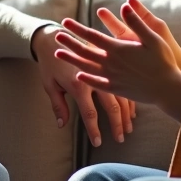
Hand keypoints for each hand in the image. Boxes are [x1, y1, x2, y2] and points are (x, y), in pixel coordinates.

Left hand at [33, 26, 133, 146]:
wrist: (53, 37)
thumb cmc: (49, 64)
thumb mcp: (50, 85)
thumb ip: (58, 105)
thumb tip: (62, 124)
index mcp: (79, 85)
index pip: (89, 113)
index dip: (94, 130)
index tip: (99, 142)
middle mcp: (94, 78)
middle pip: (111, 106)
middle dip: (117, 124)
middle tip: (120, 139)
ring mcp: (103, 71)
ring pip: (121, 96)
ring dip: (125, 114)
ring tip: (128, 128)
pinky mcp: (107, 65)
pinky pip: (122, 84)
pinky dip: (127, 99)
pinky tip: (131, 110)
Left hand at [55, 3, 180, 120]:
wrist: (167, 89)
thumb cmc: (163, 61)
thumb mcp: (152, 38)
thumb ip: (136, 22)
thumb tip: (125, 5)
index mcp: (117, 49)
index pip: (92, 36)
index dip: (77, 28)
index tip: (65, 22)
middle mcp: (111, 63)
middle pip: (84, 51)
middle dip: (69, 43)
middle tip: (55, 36)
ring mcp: (112, 77)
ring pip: (86, 67)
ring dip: (72, 60)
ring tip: (59, 54)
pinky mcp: (117, 89)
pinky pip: (97, 84)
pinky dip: (86, 79)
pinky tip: (78, 75)